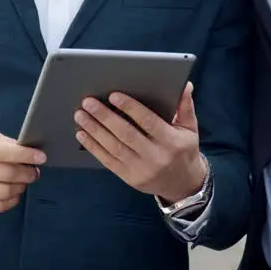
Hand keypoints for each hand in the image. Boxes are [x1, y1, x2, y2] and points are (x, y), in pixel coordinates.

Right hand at [0, 132, 45, 214]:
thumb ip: (4, 143)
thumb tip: (28, 150)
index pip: (3, 152)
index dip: (25, 155)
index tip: (41, 157)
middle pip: (7, 174)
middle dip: (27, 173)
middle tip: (34, 172)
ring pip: (5, 192)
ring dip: (21, 187)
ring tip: (24, 182)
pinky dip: (13, 200)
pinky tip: (14, 192)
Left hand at [75, 82, 206, 203]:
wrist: (182, 185)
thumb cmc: (183, 150)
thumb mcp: (190, 129)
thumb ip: (185, 106)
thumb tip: (186, 85)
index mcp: (171, 142)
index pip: (148, 122)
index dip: (130, 108)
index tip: (113, 95)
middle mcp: (156, 157)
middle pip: (126, 134)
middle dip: (105, 117)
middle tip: (88, 102)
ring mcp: (141, 170)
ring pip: (114, 148)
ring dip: (94, 130)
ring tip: (80, 115)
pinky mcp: (129, 178)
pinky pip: (108, 161)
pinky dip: (93, 147)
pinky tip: (82, 134)